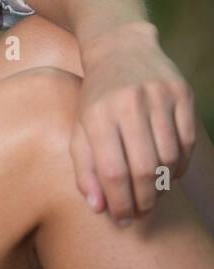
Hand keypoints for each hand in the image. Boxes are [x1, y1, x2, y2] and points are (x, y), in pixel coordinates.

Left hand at [69, 21, 199, 225]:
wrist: (120, 48)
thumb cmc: (96, 96)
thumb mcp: (80, 126)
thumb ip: (84, 167)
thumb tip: (98, 208)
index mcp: (97, 114)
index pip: (112, 170)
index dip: (119, 201)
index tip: (122, 219)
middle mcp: (128, 104)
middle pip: (144, 168)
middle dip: (144, 200)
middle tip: (141, 214)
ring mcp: (159, 97)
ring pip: (170, 157)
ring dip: (163, 184)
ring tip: (152, 193)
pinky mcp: (182, 93)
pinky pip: (188, 142)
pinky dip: (180, 164)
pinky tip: (168, 172)